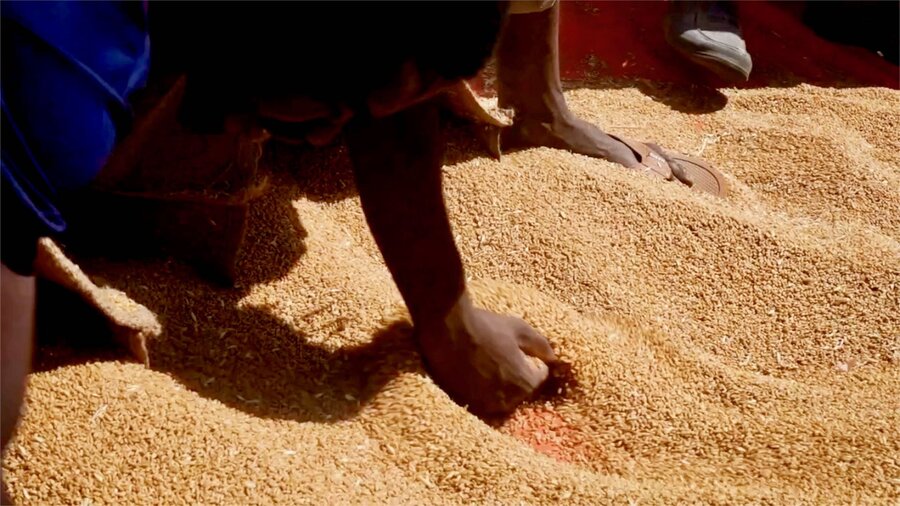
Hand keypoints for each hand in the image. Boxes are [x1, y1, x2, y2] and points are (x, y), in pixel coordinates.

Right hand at [416, 293, 557, 415]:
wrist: (446, 329)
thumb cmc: (485, 327)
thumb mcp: (519, 329)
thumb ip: (541, 345)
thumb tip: (553, 358)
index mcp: (525, 384)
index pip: (538, 376)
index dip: (529, 360)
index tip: (514, 348)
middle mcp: (507, 401)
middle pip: (519, 390)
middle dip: (515, 375)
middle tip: (498, 354)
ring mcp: (484, 406)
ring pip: (500, 397)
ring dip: (497, 384)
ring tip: (484, 362)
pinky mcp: (464, 404)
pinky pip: (480, 401)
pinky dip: (480, 389)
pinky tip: (471, 371)